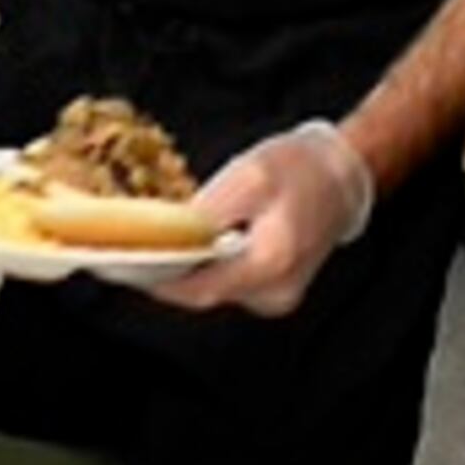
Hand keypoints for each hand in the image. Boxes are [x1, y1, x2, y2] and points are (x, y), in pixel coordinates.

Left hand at [146, 120, 375, 317]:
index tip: (121, 265)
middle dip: (165, 272)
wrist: (343, 176)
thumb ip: (208, 211)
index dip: (156, 280)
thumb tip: (168, 235)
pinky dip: (206, 266)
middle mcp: (274, 291)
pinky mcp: (272, 288)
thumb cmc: (299, 169)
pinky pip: (228, 282)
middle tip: (127, 250)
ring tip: (154, 244)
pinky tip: (191, 244)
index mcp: (271, 263)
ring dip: (185, 269)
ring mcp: (276, 294)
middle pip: (203, 292)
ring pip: (214, 288)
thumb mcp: (249, 175)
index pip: (199, 289)